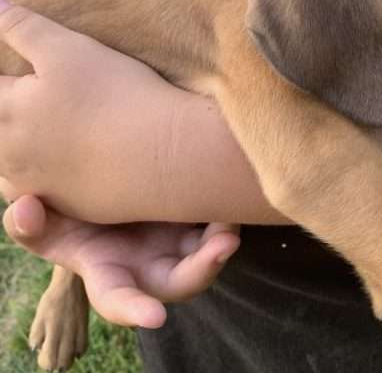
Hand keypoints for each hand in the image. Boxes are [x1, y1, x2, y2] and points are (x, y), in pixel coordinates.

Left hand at [0, 0, 195, 222]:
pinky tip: (63, 162)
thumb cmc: (117, 95)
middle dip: (4, 112)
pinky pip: (40, 195)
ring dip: (12, 150)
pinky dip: (39, 178)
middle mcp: (13, 155)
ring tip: (33, 133)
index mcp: (7, 111)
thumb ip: (22, 27)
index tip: (12, 79)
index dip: (1, 80)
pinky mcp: (71, 206)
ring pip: (6, 170)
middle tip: (18, 99)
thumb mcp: (67, 49)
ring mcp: (41, 186)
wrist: (166, 153)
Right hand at [2, 195, 239, 327]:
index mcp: (109, 273)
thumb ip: (29, 225)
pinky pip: (216, 225)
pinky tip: (230, 191)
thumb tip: (24, 209)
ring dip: (222, 239)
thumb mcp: (45, 225)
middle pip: (181, 282)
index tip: (155, 318)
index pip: (117, 298)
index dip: (134, 309)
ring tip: (231, 214)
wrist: (102, 199)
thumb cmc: (69, 218)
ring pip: (206, 255)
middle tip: (225, 242)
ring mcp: (173, 247)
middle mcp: (148, 267)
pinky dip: (225, 213)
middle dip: (204, 269)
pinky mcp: (192, 224)